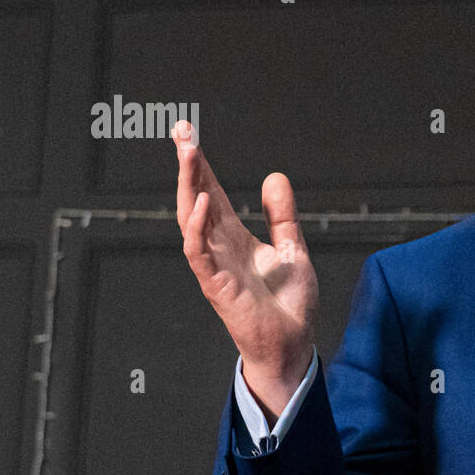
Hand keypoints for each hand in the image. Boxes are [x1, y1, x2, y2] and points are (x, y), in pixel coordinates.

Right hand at [171, 121, 317, 419]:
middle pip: (196, 197)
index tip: (190, 134)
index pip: (212, 192)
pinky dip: (197, 227)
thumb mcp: (291, 249)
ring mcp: (215, 265)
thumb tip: (275, 177)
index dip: (202, 164)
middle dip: (188, 164)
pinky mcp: (216, 284)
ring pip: (191, 218)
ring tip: (188, 152)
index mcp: (234, 238)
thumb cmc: (288, 305)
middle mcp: (219, 247)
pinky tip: (201, 200)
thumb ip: (282, 216)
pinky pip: (199, 252)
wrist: (293, 344)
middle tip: (181, 130)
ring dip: (188, 184)